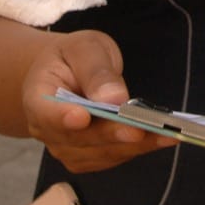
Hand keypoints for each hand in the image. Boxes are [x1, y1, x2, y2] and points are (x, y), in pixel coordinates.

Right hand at [20, 30, 175, 171]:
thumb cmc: (73, 58)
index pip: (45, 112)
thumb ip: (96, 70)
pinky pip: (114, 156)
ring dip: (134, 145)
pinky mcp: (89, 156)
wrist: (67, 75)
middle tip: (138, 129)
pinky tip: (164, 138)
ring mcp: (68, 148)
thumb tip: (114, 98)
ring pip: (101, 152)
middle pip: (79, 138)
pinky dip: (140, 148)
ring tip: (165, 134)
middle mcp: (48, 130)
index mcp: (38, 97)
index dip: (62, 118)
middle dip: (111, 134)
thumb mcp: (84, 48)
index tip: (82, 117)